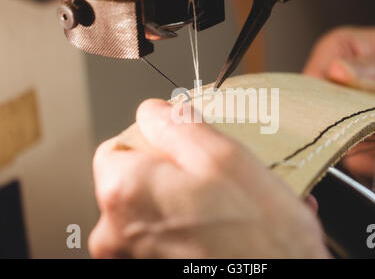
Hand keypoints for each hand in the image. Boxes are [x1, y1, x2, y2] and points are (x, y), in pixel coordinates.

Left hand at [89, 100, 328, 257]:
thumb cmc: (259, 236)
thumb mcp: (223, 158)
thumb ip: (176, 125)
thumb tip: (153, 112)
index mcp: (124, 193)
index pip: (117, 147)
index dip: (154, 142)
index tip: (186, 149)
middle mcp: (115, 234)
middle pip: (138, 182)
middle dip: (176, 174)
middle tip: (218, 180)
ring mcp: (132, 261)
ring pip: (157, 212)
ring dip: (193, 203)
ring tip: (235, 206)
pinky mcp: (151, 274)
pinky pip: (167, 240)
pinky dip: (195, 229)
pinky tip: (230, 229)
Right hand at [303, 26, 374, 175]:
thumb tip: (336, 71)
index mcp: (336, 53)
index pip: (308, 89)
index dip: (332, 109)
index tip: (367, 118)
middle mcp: (334, 86)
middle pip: (327, 125)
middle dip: (372, 133)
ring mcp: (347, 115)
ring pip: (346, 149)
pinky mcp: (360, 139)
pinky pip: (361, 163)